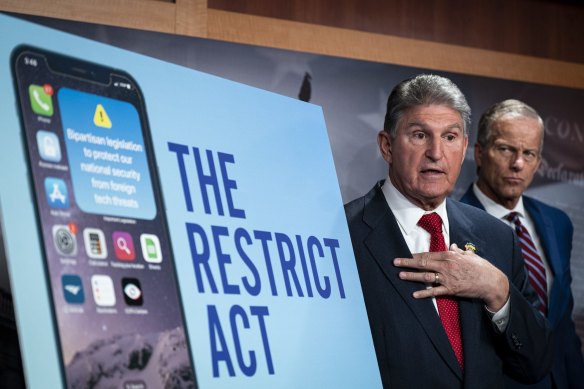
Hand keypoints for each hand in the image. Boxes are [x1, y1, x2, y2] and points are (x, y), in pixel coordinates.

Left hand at [394, 244, 509, 310]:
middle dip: (407, 262)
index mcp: (450, 256)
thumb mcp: (469, 255)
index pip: (428, 254)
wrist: (492, 282)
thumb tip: (452, 245)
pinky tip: (414, 294)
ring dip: (412, 276)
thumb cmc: (481, 267)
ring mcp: (448, 278)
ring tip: (400, 275)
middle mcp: (447, 266)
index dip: (415, 255)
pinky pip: (435, 292)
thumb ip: (458, 251)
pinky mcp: (451, 289)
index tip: (406, 255)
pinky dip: (424, 293)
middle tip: (395, 262)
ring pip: (426, 276)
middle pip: (423, 263)